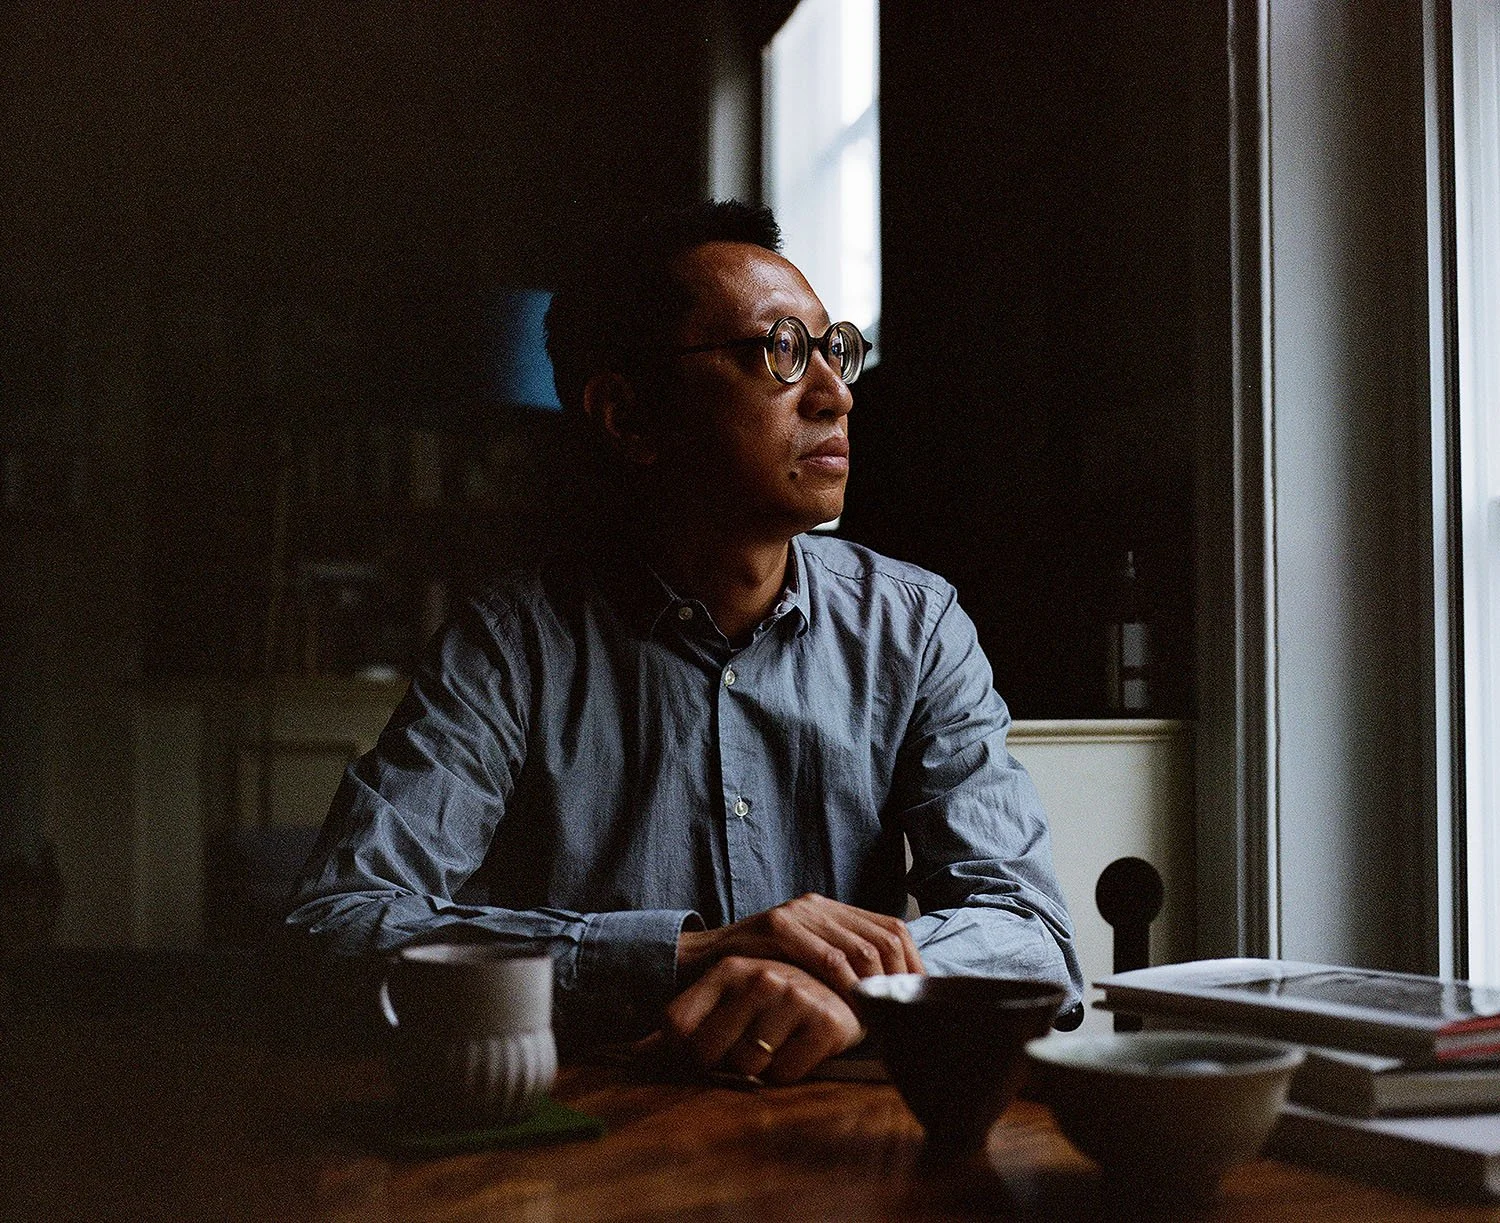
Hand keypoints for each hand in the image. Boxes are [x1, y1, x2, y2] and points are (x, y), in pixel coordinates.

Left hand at [664, 956, 864, 1083]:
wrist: (847, 987)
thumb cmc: (775, 1000)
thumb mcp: (729, 998)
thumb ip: (686, 1023)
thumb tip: (634, 1054)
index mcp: (728, 968)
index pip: (676, 1026)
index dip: (682, 1051)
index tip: (701, 1051)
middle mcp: (759, 977)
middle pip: (707, 1053)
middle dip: (721, 1063)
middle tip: (745, 1049)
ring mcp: (793, 997)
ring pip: (747, 1067)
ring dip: (758, 1068)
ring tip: (776, 1044)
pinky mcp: (825, 1023)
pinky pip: (784, 1075)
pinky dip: (789, 1072)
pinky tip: (801, 1049)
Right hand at [677, 893, 923, 998]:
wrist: (698, 962)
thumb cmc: (756, 972)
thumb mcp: (803, 963)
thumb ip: (839, 966)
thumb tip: (889, 993)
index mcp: (832, 910)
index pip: (892, 929)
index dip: (912, 965)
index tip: (915, 999)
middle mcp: (819, 905)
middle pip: (884, 937)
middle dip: (898, 979)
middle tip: (900, 1013)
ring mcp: (798, 913)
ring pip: (860, 948)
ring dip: (875, 987)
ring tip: (880, 1017)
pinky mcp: (777, 928)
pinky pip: (826, 958)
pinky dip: (846, 986)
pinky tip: (851, 1008)